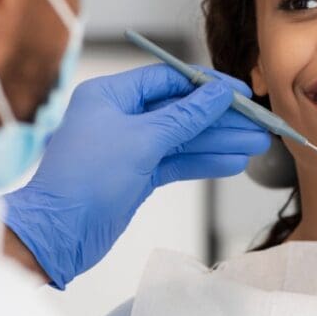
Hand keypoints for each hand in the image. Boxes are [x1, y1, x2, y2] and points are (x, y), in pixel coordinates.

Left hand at [3, 64, 270, 288]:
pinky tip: (233, 163)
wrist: (57, 234)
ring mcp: (129, 147)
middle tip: (259, 124)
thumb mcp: (142, 140)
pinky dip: (204, 162)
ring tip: (257, 145)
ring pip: (183, 139)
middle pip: (182, 110)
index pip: (170, 80)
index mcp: (111, 95)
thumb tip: (218, 93)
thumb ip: (186, 116)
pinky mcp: (137, 175)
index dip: (209, 85)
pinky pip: (177, 162)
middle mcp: (120, 116)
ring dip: (219, 142)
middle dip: (221, 119)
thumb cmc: (85, 180)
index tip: (243, 92)